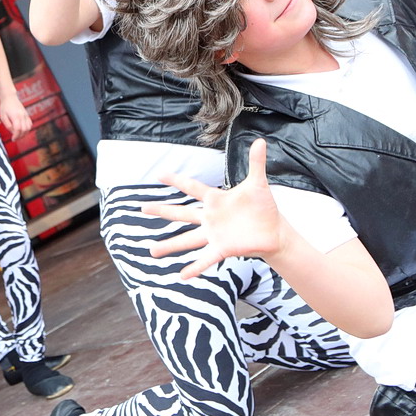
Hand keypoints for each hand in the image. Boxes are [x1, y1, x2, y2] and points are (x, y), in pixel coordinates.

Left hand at [0, 95, 31, 140]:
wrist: (10, 97)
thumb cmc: (5, 107)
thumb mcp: (3, 116)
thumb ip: (8, 125)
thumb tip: (13, 132)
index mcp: (15, 116)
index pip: (18, 129)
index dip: (16, 136)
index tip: (13, 139)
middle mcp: (22, 116)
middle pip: (24, 130)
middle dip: (20, 136)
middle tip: (15, 139)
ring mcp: (25, 115)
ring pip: (28, 128)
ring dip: (24, 134)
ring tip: (18, 136)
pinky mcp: (27, 115)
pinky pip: (30, 124)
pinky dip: (27, 129)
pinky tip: (22, 131)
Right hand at [151, 140, 285, 278]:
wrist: (275, 231)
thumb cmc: (264, 207)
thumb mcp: (258, 183)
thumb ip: (255, 162)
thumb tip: (260, 140)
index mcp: (216, 200)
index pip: (192, 187)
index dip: (177, 180)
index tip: (159, 174)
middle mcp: (210, 218)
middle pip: (181, 213)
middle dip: (162, 211)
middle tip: (141, 208)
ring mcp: (214, 234)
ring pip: (187, 239)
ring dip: (170, 245)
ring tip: (151, 251)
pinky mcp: (223, 249)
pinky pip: (206, 259)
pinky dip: (195, 267)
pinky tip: (181, 275)